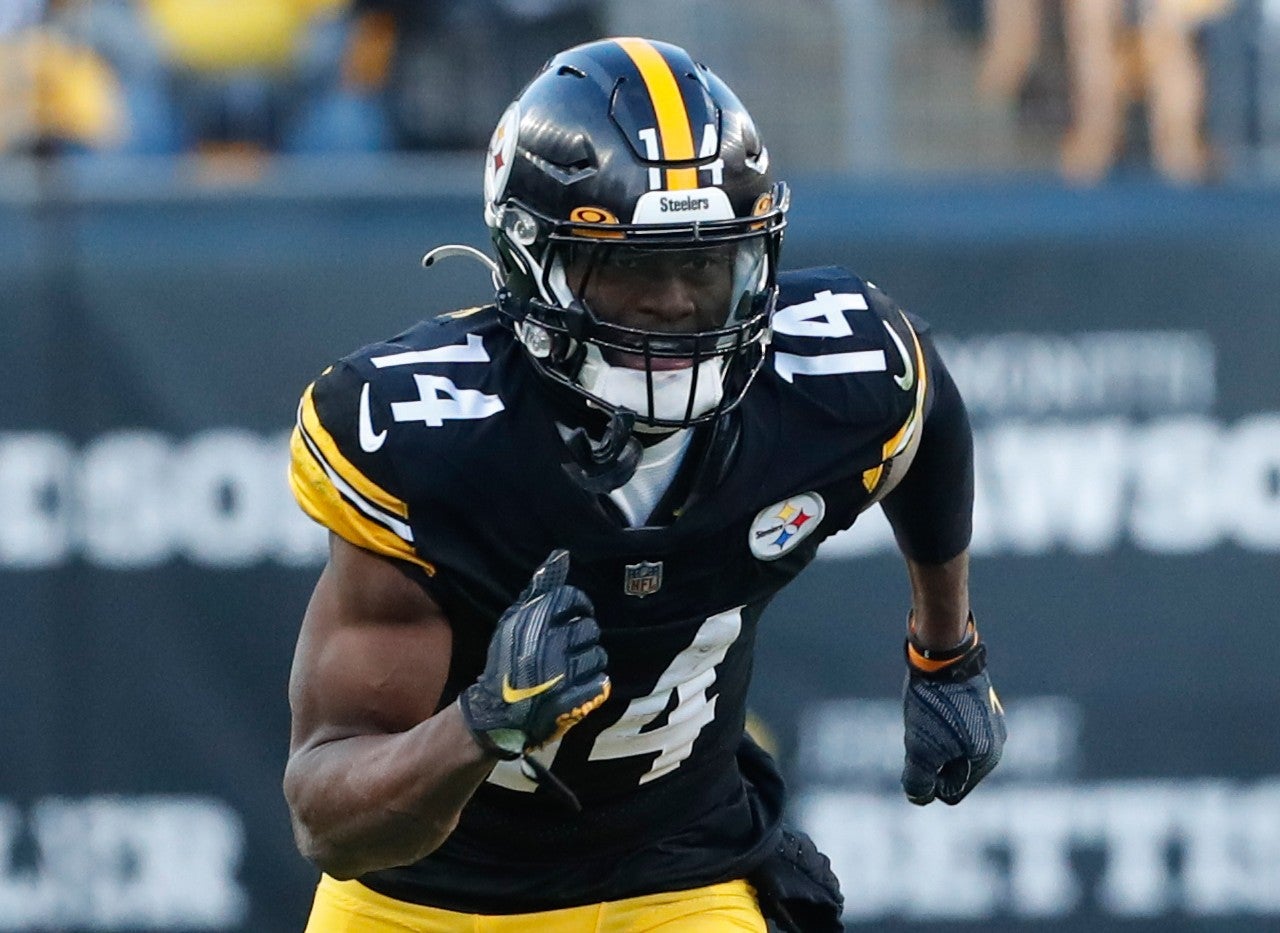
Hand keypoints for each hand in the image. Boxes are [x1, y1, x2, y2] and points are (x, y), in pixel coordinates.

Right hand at [459, 550, 609, 758]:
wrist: (497, 712)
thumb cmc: (506, 662)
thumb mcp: (513, 621)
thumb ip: (540, 589)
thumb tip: (560, 556)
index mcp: (534, 623)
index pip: (572, 599)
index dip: (578, 605)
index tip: (573, 615)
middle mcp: (550, 645)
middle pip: (589, 627)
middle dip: (583, 636)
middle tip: (570, 646)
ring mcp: (564, 674)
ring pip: (598, 655)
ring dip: (589, 660)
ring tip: (572, 667)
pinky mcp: (575, 699)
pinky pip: (601, 681)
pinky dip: (592, 683)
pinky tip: (576, 685)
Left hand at [901, 623, 1005, 804]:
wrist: (941, 650)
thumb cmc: (933, 703)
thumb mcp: (919, 748)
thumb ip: (919, 781)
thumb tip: (919, 798)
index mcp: (988, 758)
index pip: (952, 793)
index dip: (928, 780)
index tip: (918, 752)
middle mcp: (997, 742)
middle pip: (953, 770)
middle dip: (932, 758)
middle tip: (921, 730)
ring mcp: (990, 720)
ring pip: (952, 747)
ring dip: (934, 739)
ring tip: (926, 715)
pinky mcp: (980, 701)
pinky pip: (955, 725)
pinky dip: (939, 721)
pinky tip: (931, 703)